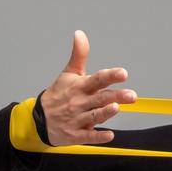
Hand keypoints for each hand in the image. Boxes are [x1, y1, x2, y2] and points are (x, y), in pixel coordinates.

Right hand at [38, 30, 136, 145]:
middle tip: (132, 95)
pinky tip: (109, 136)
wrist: (39, 119)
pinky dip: (98, 137)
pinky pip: (87, 136)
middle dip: (116, 96)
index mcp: (80, 87)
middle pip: (100, 98)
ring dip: (105, 113)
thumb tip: (80, 33)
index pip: (97, 79)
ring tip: (116, 108)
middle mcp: (79, 102)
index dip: (110, 76)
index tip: (122, 73)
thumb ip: (79, 54)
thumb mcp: (68, 73)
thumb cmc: (58, 95)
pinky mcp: (74, 134)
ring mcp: (76, 119)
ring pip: (93, 116)